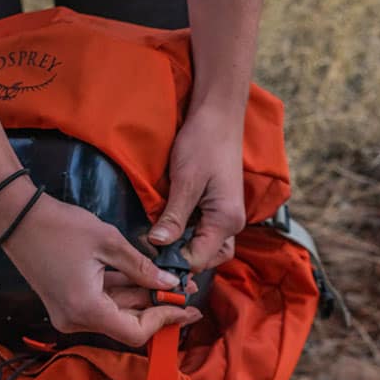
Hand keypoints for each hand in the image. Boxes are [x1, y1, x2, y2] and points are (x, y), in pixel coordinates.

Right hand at [0, 193, 201, 347]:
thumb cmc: (60, 227)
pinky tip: (143, 277)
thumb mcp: (109, 243)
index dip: (164, 320)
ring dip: (142, 299)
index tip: (186, 306)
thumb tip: (170, 284)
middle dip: (157, 306)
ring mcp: (68, 314)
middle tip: (185, 288)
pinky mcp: (66, 303)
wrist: (16, 217)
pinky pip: (101, 304)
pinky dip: (122, 293)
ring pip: (115, 314)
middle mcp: (75, 320)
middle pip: (126, 325)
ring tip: (170, 280)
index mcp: (86, 309)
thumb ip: (142, 268)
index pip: (135, 332)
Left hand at [148, 103, 246, 271]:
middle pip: (205, 260)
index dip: (172, 262)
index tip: (147, 257)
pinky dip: (189, 237)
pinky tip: (170, 228)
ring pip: (207, 249)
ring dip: (185, 249)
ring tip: (161, 239)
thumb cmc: (203, 143)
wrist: (218, 117)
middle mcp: (232, 224)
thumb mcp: (185, 180)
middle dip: (180, 259)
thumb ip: (174, 216)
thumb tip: (157, 244)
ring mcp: (227, 218)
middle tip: (152, 249)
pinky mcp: (219, 210)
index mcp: (226, 220)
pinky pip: (205, 234)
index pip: (198, 259)